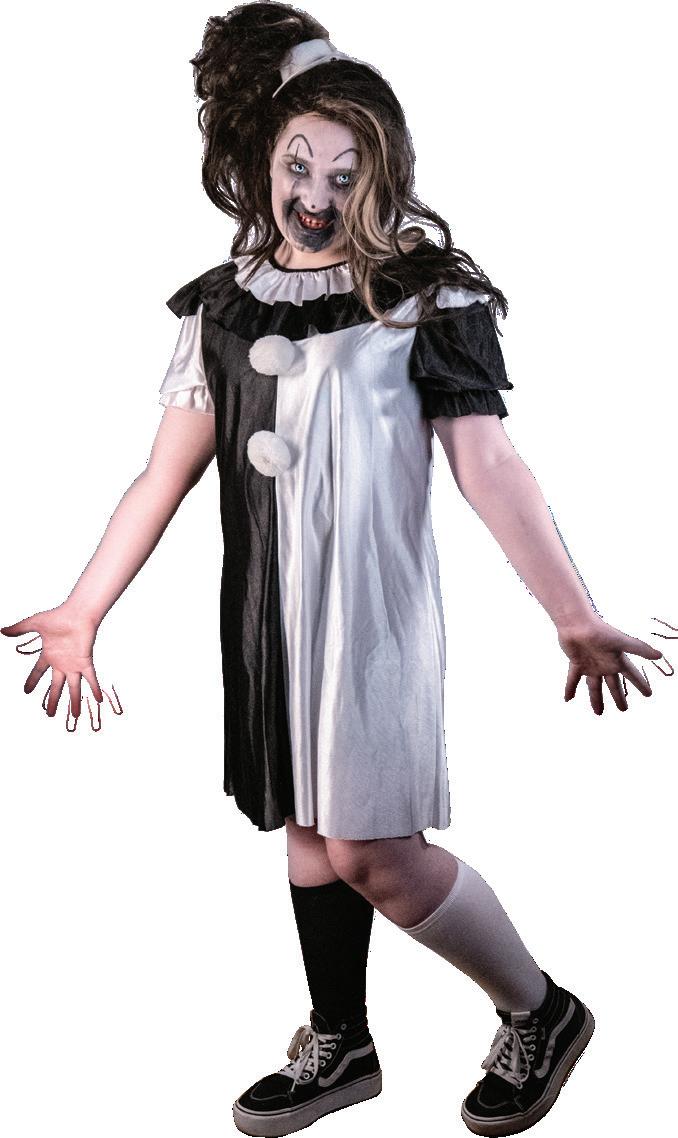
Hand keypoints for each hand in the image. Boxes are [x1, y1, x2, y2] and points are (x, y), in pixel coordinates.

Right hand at [1, 604, 102, 719]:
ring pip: (74, 688)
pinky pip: (91, 679)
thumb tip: (1, 631)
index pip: (38, 672)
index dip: (32, 681)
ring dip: (74, 702)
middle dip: (54, 700)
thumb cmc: (57, 616)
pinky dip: (94, 689)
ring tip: (75, 716)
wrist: (77, 613)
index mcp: (49, 655)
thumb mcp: (34, 623)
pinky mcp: (85, 662)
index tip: (26, 692)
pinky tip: (98, 700)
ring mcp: (73, 664)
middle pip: (56, 687)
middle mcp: (61, 663)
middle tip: (50, 715)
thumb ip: (19, 629)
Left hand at [558, 616, 665, 713]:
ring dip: (596, 700)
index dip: (640, 685)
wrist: (577, 622)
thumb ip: (639, 649)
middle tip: (624, 710)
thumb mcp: (621, 642)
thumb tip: (660, 655)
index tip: (648, 695)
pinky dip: (570, 689)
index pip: (632, 676)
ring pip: (594, 686)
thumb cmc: (600, 630)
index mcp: (617, 660)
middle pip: (614, 685)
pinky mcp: (576, 663)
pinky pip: (572, 680)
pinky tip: (567, 699)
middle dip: (619, 697)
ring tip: (598, 713)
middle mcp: (605, 665)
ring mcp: (590, 665)